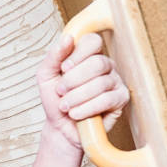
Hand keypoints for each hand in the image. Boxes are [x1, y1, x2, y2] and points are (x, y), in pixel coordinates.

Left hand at [36, 33, 129, 149]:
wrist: (61, 127)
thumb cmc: (55, 99)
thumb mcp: (46, 75)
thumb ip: (54, 56)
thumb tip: (68, 38)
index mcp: (88, 55)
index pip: (92, 41)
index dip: (78, 54)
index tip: (64, 68)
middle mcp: (105, 65)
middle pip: (97, 63)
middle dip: (74, 80)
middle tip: (61, 91)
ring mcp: (115, 81)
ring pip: (101, 83)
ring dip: (77, 97)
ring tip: (66, 106)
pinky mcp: (121, 99)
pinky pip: (107, 99)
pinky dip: (88, 108)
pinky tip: (76, 113)